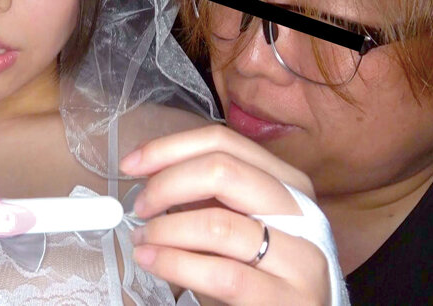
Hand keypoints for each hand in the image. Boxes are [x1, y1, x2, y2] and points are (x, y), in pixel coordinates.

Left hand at [120, 125, 330, 304]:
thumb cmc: (261, 272)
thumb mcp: (239, 222)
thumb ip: (207, 194)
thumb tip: (152, 171)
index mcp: (287, 182)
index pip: (224, 142)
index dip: (169, 148)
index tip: (132, 163)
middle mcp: (300, 211)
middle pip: (222, 170)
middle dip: (166, 184)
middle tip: (140, 206)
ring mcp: (301, 257)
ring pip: (218, 223)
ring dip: (165, 230)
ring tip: (142, 240)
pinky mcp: (287, 299)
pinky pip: (220, 274)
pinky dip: (174, 264)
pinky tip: (152, 261)